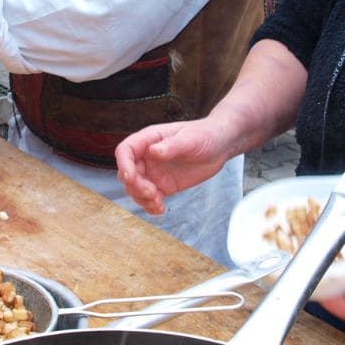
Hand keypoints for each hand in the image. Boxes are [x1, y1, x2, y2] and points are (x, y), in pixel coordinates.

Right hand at [115, 119, 239, 214]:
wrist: (220, 146)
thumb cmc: (205, 135)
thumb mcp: (190, 139)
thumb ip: (172, 146)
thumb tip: (153, 151)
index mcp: (149, 140)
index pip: (125, 151)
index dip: (123, 164)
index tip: (132, 177)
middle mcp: (147, 157)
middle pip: (127, 173)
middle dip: (135, 186)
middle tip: (153, 193)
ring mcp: (154, 172)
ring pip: (135, 189)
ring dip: (142, 199)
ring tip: (158, 203)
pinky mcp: (163, 185)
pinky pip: (150, 198)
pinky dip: (151, 206)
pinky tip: (160, 210)